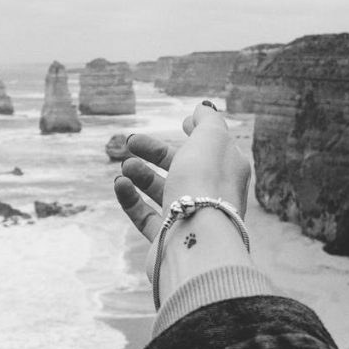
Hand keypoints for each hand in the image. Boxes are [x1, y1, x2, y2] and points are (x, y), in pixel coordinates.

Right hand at [113, 102, 250, 244]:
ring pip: (163, 192)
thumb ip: (207, 120)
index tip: (181, 122)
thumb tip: (201, 109)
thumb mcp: (210, 138)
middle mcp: (212, 195)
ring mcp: (190, 218)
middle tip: (131, 142)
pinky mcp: (169, 239)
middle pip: (182, 169)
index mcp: (228, 171)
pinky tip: (120, 185)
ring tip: (125, 167)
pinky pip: (146, 216)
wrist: (197, 238)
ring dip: (142, 175)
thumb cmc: (205, 184)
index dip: (197, 133)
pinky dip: (131, 200)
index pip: (212, 149)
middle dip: (156, 153)